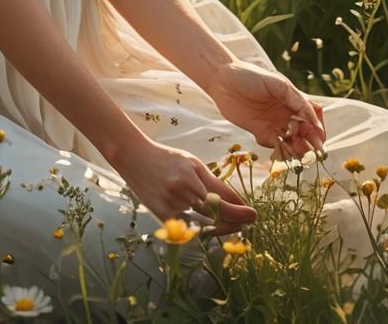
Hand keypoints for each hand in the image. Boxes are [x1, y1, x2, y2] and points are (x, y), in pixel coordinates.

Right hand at [108, 134, 256, 237]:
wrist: (134, 157)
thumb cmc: (167, 158)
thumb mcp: (192, 164)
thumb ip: (213, 183)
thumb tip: (237, 201)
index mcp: (192, 176)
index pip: (222, 199)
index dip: (240, 210)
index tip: (254, 215)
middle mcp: (183, 191)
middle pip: (215, 215)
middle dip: (234, 221)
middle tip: (246, 221)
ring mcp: (171, 205)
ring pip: (202, 225)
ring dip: (220, 227)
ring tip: (231, 225)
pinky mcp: (161, 215)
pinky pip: (186, 229)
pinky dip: (199, 230)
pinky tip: (208, 228)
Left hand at [207, 60, 326, 161]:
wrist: (222, 79)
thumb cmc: (250, 76)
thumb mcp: (277, 83)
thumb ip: (297, 100)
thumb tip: (315, 120)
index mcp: (293, 101)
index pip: (313, 117)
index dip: (318, 128)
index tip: (317, 136)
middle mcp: (286, 114)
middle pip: (305, 133)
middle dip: (310, 143)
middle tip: (309, 149)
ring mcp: (274, 124)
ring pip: (292, 142)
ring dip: (297, 149)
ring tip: (294, 148)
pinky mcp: (260, 132)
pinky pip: (275, 146)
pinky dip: (279, 151)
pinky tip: (277, 148)